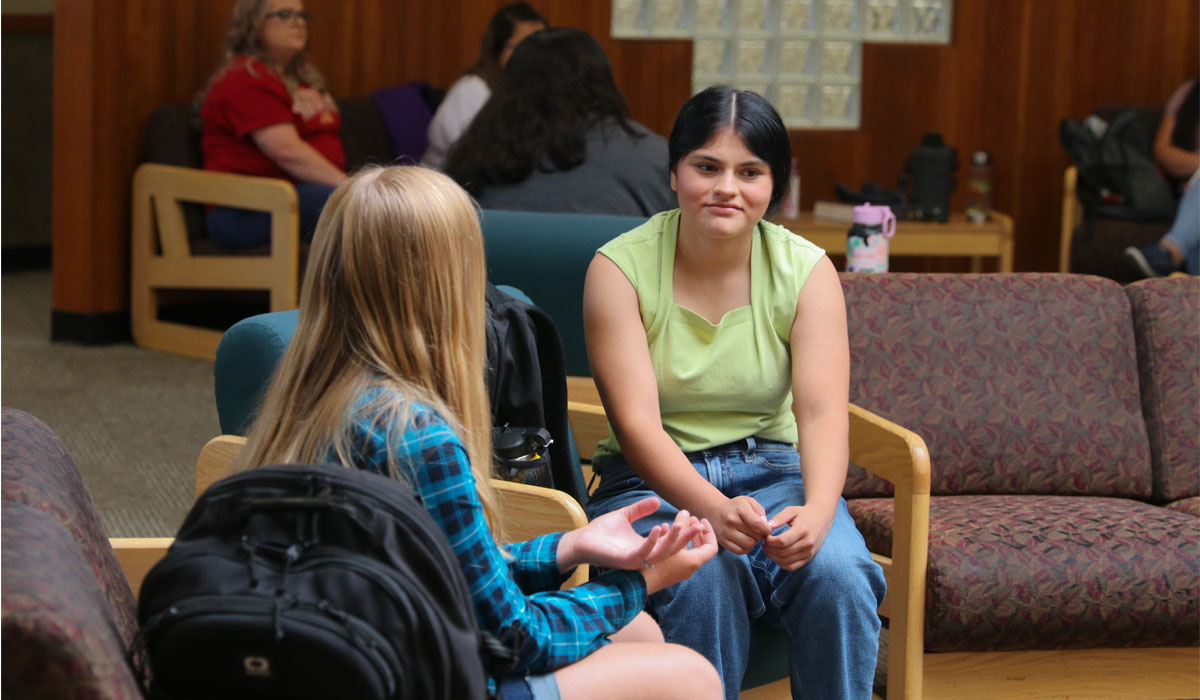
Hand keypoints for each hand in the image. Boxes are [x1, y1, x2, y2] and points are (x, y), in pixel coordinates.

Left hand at [558, 497, 702, 571]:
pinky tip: (659, 528)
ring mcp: (635, 560)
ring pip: (661, 553)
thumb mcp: (625, 516)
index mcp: (645, 547)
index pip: (669, 541)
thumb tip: (657, 500)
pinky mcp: (625, 560)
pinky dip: (652, 541)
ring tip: (681, 524)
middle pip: (671, 549)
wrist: (580, 540)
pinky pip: (643, 553)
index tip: (693, 519)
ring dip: (673, 540)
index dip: (682, 532)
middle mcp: (644, 556)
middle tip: (699, 525)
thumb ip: (641, 509)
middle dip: (685, 538)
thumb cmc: (601, 531)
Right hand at [641, 518, 717, 593]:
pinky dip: (675, 543)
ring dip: (684, 536)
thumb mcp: (671, 539)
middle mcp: (689, 568)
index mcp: (694, 562)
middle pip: (700, 548)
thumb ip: (681, 524)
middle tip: (689, 519)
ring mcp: (680, 571)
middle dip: (696, 532)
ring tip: (675, 524)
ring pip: (687, 550)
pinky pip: (678, 555)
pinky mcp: (670, 571)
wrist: (638, 583)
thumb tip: (686, 512)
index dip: (709, 532)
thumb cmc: (656, 562)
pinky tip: (663, 533)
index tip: (701, 520)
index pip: (712, 547)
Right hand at [705, 495, 772, 553]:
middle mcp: (731, 521)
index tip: (767, 529)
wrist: (714, 511)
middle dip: (761, 535)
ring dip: (753, 542)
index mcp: (739, 509)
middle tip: (758, 532)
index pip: (757, 523)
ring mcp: (726, 532)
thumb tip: (766, 525)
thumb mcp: (748, 501)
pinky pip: (740, 551)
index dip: (767, 529)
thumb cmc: (735, 507)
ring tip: (751, 536)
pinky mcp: (723, 542)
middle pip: (755, 535)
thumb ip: (760, 510)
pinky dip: (746, 548)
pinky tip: (744, 541)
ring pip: (749, 545)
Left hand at [762, 504, 833, 569]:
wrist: (821, 519)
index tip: (765, 536)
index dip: (770, 541)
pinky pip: (792, 567)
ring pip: (786, 561)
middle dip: (769, 549)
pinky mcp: (809, 558)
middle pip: (783, 552)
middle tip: (764, 544)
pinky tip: (776, 555)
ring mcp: (809, 552)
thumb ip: (779, 518)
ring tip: (768, 549)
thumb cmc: (803, 514)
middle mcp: (808, 543)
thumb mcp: (791, 510)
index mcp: (803, 530)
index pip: (782, 541)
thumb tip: (767, 526)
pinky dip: (781, 563)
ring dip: (773, 557)